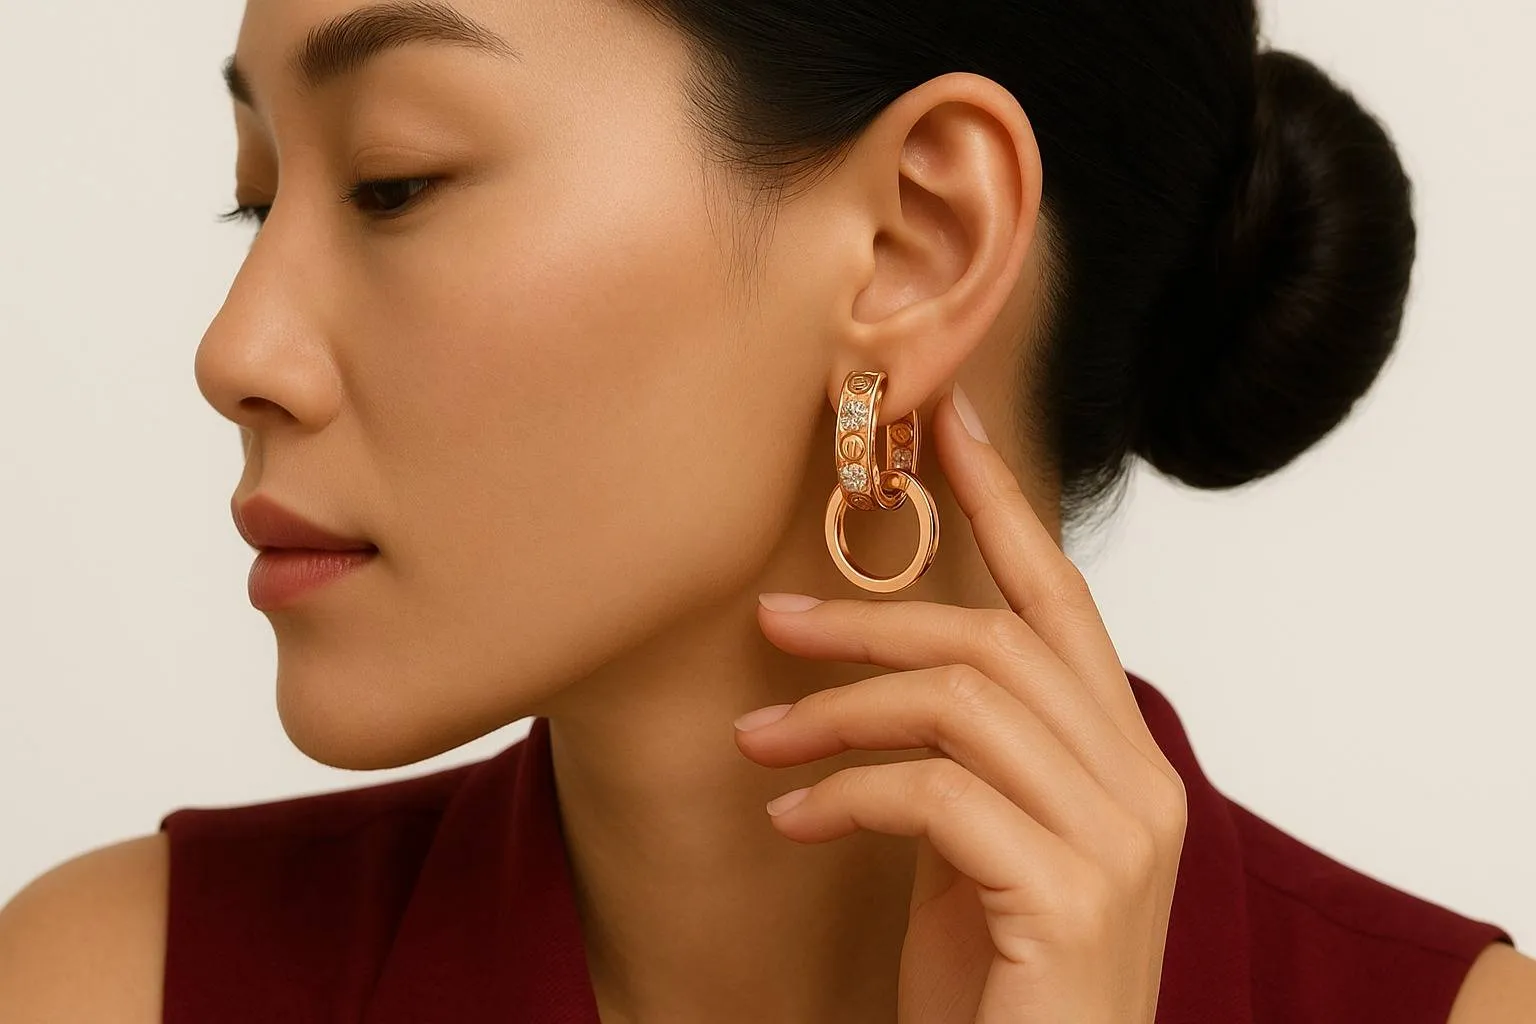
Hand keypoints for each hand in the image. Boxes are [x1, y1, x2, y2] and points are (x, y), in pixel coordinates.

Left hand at [734, 383, 1187, 1022]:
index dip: (1002, 502)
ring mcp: (1116, 841)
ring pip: (962, 701)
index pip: (1062, 600)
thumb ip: (963, 759)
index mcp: (1122, 759)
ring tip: (755, 738)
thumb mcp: (977, 849)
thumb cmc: (1000, 986)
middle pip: (997, 638)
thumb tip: (880, 674)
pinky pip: (935, 795)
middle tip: (772, 621)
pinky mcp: (1068, 896)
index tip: (943, 418)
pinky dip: (843, 792)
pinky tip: (789, 819)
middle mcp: (1139, 784)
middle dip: (871, 622)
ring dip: (837, 709)